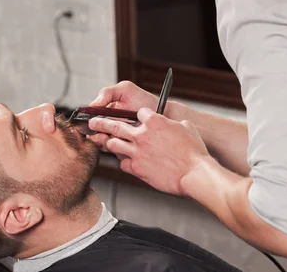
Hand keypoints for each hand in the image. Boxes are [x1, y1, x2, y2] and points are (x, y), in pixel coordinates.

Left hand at [88, 108, 209, 195]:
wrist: (194, 173)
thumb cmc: (194, 152)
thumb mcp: (187, 128)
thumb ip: (174, 123)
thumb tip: (174, 123)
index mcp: (154, 121)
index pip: (139, 112)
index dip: (138, 115)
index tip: (137, 118)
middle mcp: (142, 135)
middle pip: (115, 125)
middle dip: (101, 122)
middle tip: (93, 122)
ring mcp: (137, 151)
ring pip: (113, 144)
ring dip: (108, 142)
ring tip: (102, 141)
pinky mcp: (136, 168)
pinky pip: (122, 163)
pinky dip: (123, 162)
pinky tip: (125, 162)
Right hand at [89, 81, 158, 149]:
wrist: (163, 112)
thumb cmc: (143, 100)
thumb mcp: (125, 90)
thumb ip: (107, 93)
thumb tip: (92, 105)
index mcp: (106, 114)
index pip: (91, 121)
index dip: (90, 124)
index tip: (92, 123)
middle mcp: (110, 127)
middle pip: (95, 135)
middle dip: (97, 134)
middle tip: (103, 132)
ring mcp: (118, 139)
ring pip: (104, 145)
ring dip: (106, 142)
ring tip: (114, 136)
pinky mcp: (126, 149)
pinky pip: (117, 153)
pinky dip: (118, 149)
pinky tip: (125, 142)